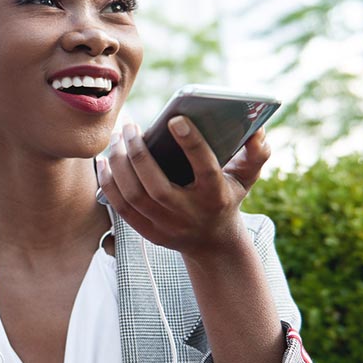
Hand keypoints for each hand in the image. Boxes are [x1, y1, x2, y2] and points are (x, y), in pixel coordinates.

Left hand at [97, 117, 271, 256]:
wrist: (213, 243)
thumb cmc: (226, 198)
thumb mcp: (245, 178)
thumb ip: (256, 154)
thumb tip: (258, 129)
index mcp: (216, 196)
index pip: (204, 168)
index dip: (191, 143)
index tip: (175, 119)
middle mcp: (190, 214)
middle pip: (157, 186)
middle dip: (139, 153)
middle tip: (129, 126)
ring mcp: (167, 227)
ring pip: (134, 196)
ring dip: (120, 165)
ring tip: (116, 139)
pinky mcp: (148, 233)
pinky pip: (121, 208)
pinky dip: (109, 183)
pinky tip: (104, 161)